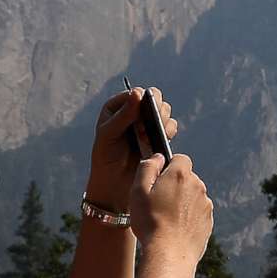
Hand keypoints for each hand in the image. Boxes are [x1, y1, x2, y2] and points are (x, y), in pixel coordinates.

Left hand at [88, 86, 175, 206]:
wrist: (114, 185)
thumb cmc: (105, 158)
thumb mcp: (109, 134)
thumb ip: (123, 114)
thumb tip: (138, 92)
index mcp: (118, 106)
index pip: (137, 93)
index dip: (142, 102)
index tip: (139, 117)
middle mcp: (134, 112)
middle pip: (155, 97)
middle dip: (156, 110)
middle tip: (148, 125)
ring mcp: (148, 124)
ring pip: (165, 111)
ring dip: (162, 122)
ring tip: (148, 138)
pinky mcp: (158, 137)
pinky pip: (171, 127)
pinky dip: (168, 132)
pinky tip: (157, 143)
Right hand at [129, 150, 211, 260]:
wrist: (170, 255)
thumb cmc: (151, 223)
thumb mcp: (138, 191)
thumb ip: (148, 167)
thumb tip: (158, 157)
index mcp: (181, 175)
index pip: (180, 158)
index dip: (168, 167)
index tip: (158, 180)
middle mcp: (198, 186)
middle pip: (186, 178)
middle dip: (174, 185)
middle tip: (158, 203)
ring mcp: (206, 205)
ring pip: (192, 196)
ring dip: (182, 202)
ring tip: (166, 219)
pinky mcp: (208, 222)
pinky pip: (197, 213)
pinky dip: (188, 217)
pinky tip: (175, 229)